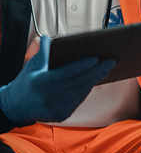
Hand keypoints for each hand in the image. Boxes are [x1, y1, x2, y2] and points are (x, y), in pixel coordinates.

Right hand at [0, 36, 114, 125]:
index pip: (66, 73)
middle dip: (97, 71)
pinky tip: (97, 79)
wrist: (15, 106)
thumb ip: (42, 51)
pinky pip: (79, 100)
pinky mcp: (61, 115)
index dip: (82, 66)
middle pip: (79, 82)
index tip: (96, 57)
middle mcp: (48, 97)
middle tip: (112, 60)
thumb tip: (48, 36)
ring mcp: (55, 108)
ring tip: (108, 67)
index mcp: (41, 82)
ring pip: (82, 91)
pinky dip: (88, 89)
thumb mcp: (32, 65)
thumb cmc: (27, 81)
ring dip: (96, 79)